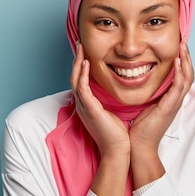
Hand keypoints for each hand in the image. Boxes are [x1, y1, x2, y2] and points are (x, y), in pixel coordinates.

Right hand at [71, 43, 130, 195]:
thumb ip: (112, 101)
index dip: (81, 66)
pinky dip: (81, 74)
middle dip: (76, 60)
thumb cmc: (118, 135)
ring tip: (80, 48)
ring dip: (77, 63)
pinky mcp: (89, 109)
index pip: (81, 81)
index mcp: (89, 106)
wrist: (118, 151)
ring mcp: (84, 107)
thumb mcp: (114, 113)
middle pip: (74, 77)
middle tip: (80, 44)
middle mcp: (83, 105)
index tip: (86, 52)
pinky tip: (85, 63)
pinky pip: (81, 87)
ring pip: (75, 80)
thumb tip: (119, 91)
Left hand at [129, 40, 193, 186]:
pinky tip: (177, 61)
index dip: (181, 60)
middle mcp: (175, 100)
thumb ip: (147, 93)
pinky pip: (179, 87)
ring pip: (187, 77)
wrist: (139, 147)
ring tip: (183, 46)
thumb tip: (138, 80)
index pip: (181, 75)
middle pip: (188, 73)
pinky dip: (180, 73)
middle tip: (183, 40)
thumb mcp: (144, 105)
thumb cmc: (139, 129)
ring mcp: (174, 103)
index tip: (177, 45)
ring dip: (186, 60)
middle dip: (186, 56)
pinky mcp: (170, 107)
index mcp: (170, 98)